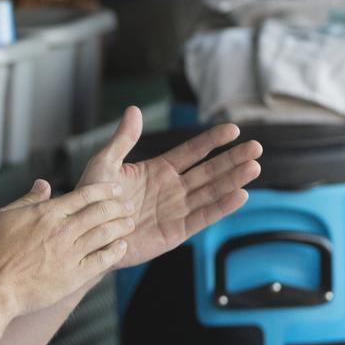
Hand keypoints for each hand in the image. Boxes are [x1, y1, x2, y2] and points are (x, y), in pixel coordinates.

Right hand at [0, 179, 134, 314]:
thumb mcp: (2, 216)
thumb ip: (27, 200)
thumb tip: (43, 185)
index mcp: (46, 212)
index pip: (84, 195)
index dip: (104, 190)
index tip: (116, 189)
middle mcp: (62, 230)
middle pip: (100, 212)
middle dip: (118, 205)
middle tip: (129, 204)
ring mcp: (70, 254)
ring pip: (105, 234)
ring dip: (121, 225)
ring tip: (130, 223)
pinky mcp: (74, 276)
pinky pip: (102, 260)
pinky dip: (115, 251)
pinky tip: (121, 246)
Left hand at [76, 107, 262, 268]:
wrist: (87, 234)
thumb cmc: (92, 199)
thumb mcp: (104, 164)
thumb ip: (122, 139)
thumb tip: (134, 109)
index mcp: (159, 170)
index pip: (192, 152)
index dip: (212, 141)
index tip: (233, 129)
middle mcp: (173, 188)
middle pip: (209, 171)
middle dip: (233, 159)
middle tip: (256, 147)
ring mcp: (176, 210)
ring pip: (211, 192)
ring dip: (233, 180)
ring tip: (254, 167)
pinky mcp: (176, 233)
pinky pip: (202, 217)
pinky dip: (221, 207)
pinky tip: (240, 195)